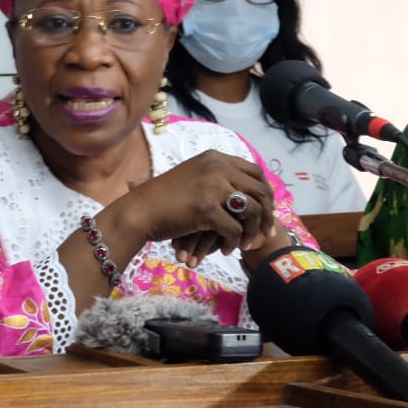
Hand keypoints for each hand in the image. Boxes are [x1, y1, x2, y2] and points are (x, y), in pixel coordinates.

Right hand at [118, 150, 276, 267]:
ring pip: (252, 211)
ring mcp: (212, 186)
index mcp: (215, 158)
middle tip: (266, 234)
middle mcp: (217, 167)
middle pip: (260, 190)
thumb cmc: (163, 199)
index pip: (255, 172)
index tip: (266, 212)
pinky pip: (234, 229)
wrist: (139, 210)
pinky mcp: (206, 208)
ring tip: (244, 245)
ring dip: (252, 232)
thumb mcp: (194, 179)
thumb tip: (247, 195)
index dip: (265, 194)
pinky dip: (233, 242)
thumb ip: (218, 180)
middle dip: (267, 215)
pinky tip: (224, 250)